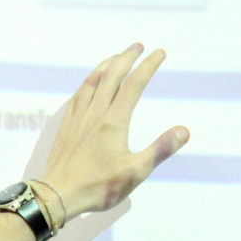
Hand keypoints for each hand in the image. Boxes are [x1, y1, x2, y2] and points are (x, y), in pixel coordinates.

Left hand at [38, 44, 188, 219]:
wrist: (56, 194)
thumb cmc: (98, 186)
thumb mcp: (135, 172)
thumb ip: (160, 149)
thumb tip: (184, 131)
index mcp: (114, 121)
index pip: (135, 84)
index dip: (148, 65)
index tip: (160, 52)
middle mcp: (95, 113)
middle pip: (112, 75)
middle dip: (127, 57)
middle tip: (138, 46)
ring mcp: (78, 117)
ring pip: (92, 81)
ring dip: (106, 65)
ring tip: (116, 57)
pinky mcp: (66, 125)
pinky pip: (78, 94)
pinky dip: (89, 81)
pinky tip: (90, 83)